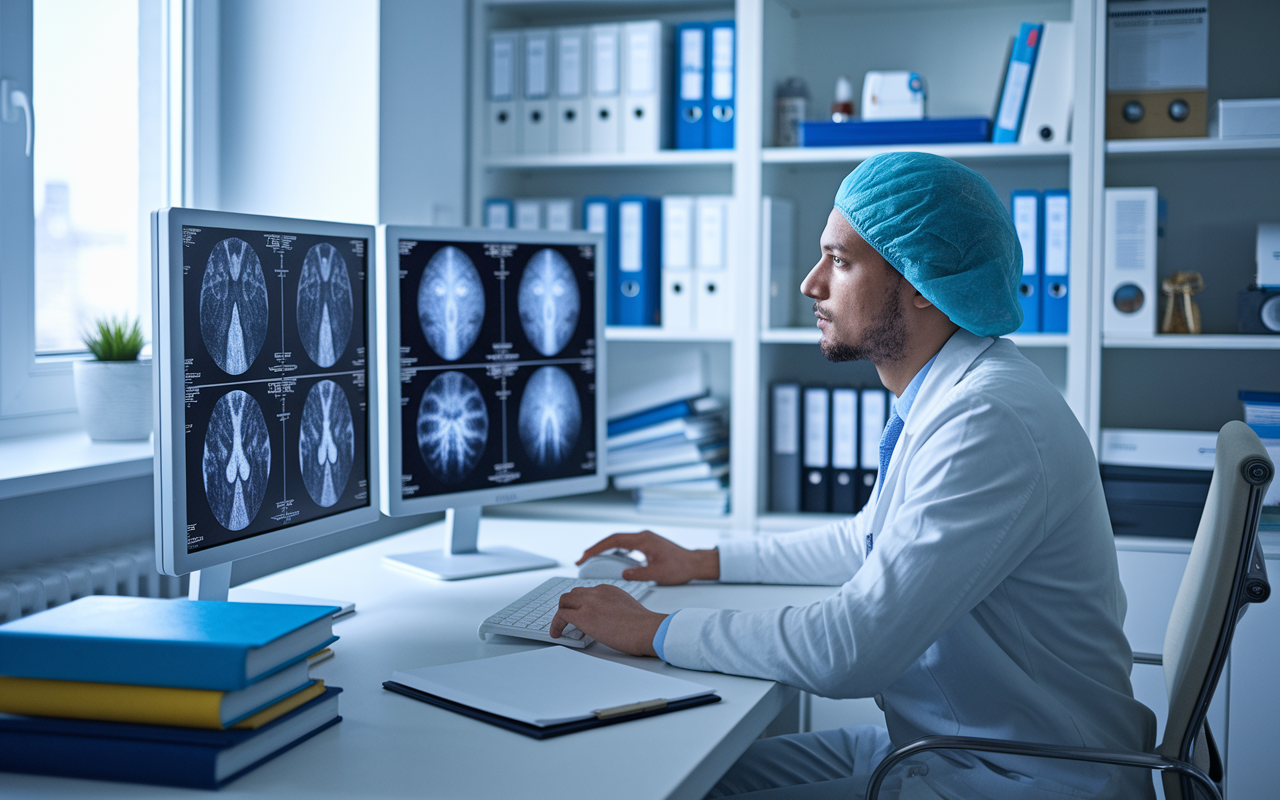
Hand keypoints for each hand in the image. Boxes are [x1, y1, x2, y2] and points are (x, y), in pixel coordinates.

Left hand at [549, 585, 666, 656]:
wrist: (648, 629)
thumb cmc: (644, 625)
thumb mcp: (628, 608)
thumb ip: (615, 608)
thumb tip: (608, 620)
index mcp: (609, 590)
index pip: (587, 592)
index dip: (581, 603)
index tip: (580, 612)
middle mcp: (597, 592)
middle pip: (573, 593)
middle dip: (568, 606)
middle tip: (568, 618)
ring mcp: (589, 603)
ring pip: (565, 601)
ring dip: (562, 612)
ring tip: (561, 626)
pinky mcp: (583, 616)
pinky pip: (561, 616)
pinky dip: (556, 624)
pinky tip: (556, 634)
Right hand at [576, 530, 719, 585]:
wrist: (695, 564)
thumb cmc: (680, 567)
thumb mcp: (658, 574)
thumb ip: (639, 574)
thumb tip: (623, 574)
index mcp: (644, 540)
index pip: (614, 541)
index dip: (597, 548)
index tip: (585, 556)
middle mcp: (643, 536)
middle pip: (614, 539)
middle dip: (597, 548)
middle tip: (583, 559)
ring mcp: (645, 540)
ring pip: (619, 542)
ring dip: (605, 550)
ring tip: (592, 560)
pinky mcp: (647, 545)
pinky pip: (627, 546)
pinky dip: (616, 552)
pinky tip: (611, 561)